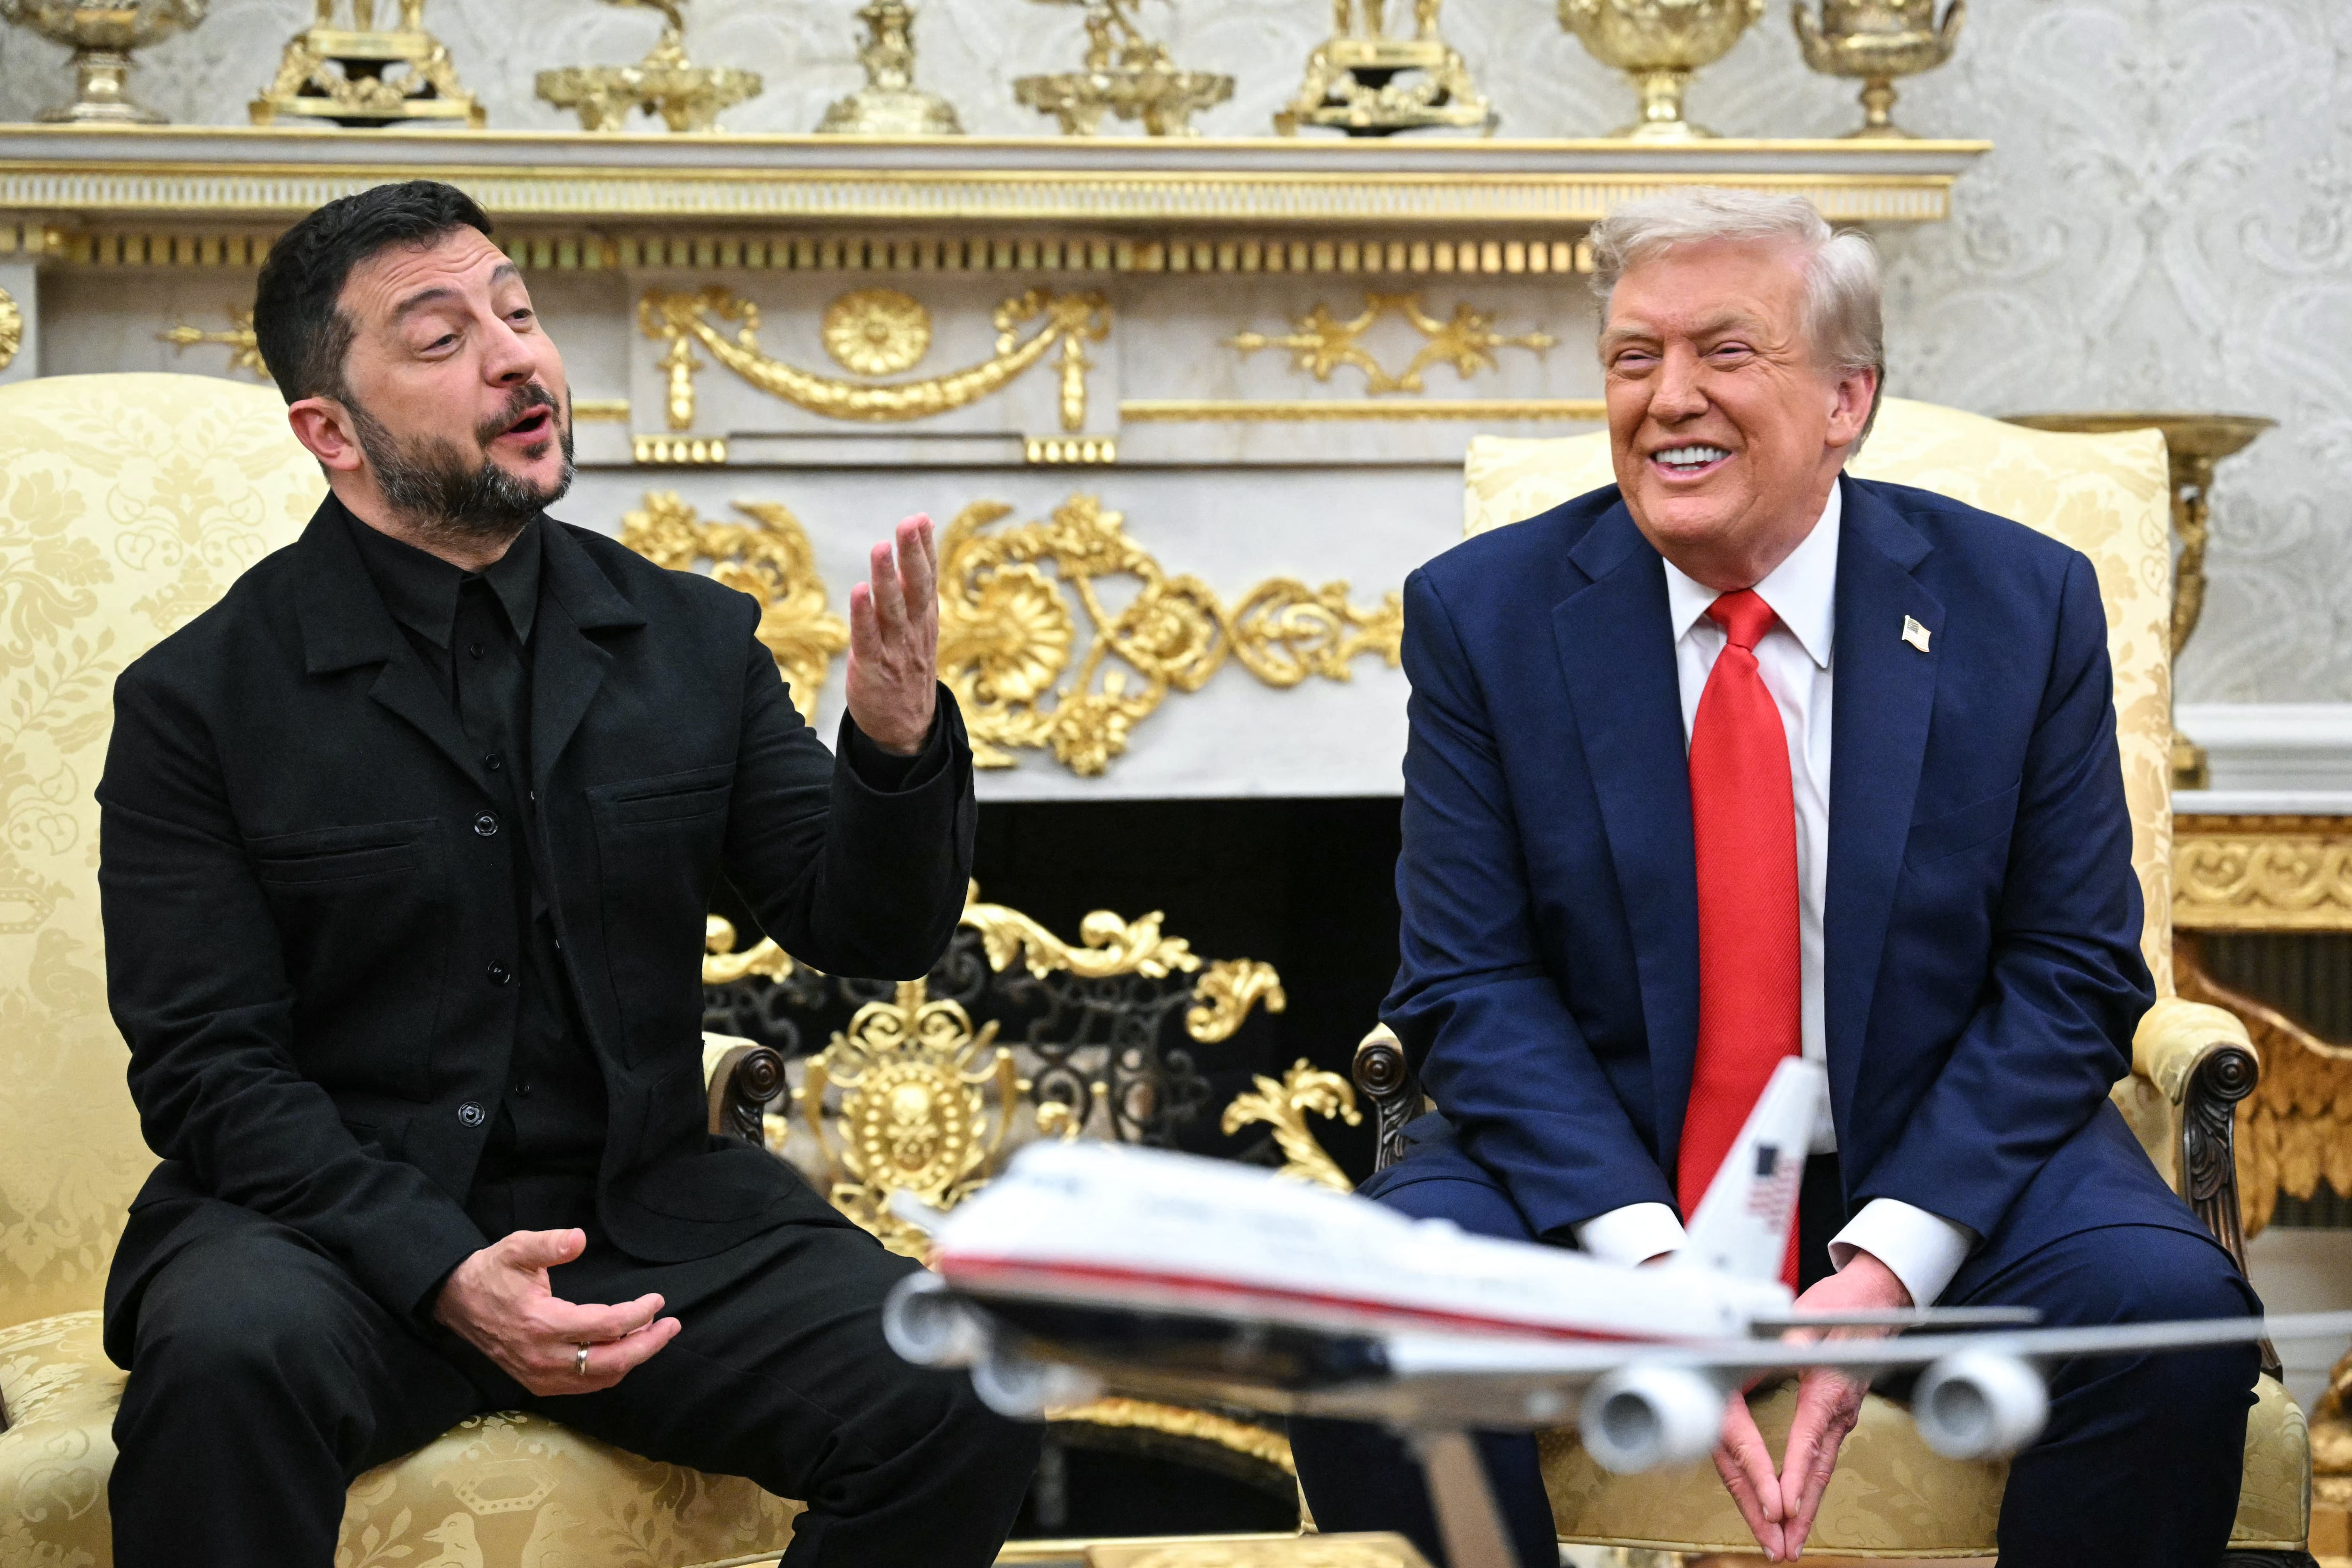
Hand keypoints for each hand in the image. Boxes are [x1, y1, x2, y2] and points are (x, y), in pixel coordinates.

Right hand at [432, 1228, 679, 1395]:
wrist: (457, 1302)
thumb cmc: (492, 1272)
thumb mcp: (516, 1248)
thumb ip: (548, 1243)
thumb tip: (579, 1238)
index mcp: (542, 1324)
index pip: (606, 1326)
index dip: (638, 1314)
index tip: (657, 1299)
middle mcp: (543, 1357)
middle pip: (611, 1362)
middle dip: (648, 1345)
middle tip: (672, 1325)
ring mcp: (540, 1375)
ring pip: (600, 1378)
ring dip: (632, 1359)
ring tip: (654, 1335)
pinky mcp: (537, 1382)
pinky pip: (584, 1385)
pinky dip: (610, 1371)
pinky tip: (625, 1351)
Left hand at [846, 515, 939, 755]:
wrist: (905, 729)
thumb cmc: (906, 671)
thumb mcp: (918, 631)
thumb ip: (914, 594)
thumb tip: (914, 552)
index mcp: (925, 620)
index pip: (927, 578)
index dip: (925, 549)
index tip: (921, 519)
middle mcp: (914, 631)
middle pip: (916, 588)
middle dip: (913, 554)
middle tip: (909, 523)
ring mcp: (895, 650)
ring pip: (892, 609)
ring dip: (887, 578)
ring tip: (882, 547)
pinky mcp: (872, 668)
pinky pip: (867, 638)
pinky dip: (863, 614)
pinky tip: (859, 590)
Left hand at [1712, 1250, 1911, 1560]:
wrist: (1877, 1300)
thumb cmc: (1839, 1306)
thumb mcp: (1801, 1318)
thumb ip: (1778, 1344)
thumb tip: (1743, 1357)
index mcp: (1827, 1388)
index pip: (1806, 1440)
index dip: (1791, 1475)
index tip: (1780, 1506)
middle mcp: (1837, 1411)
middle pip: (1814, 1471)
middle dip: (1798, 1514)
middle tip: (1783, 1549)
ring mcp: (1841, 1417)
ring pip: (1820, 1472)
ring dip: (1804, 1511)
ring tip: (1788, 1545)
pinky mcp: (1838, 1416)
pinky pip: (1822, 1460)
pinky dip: (1809, 1489)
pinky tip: (1798, 1511)